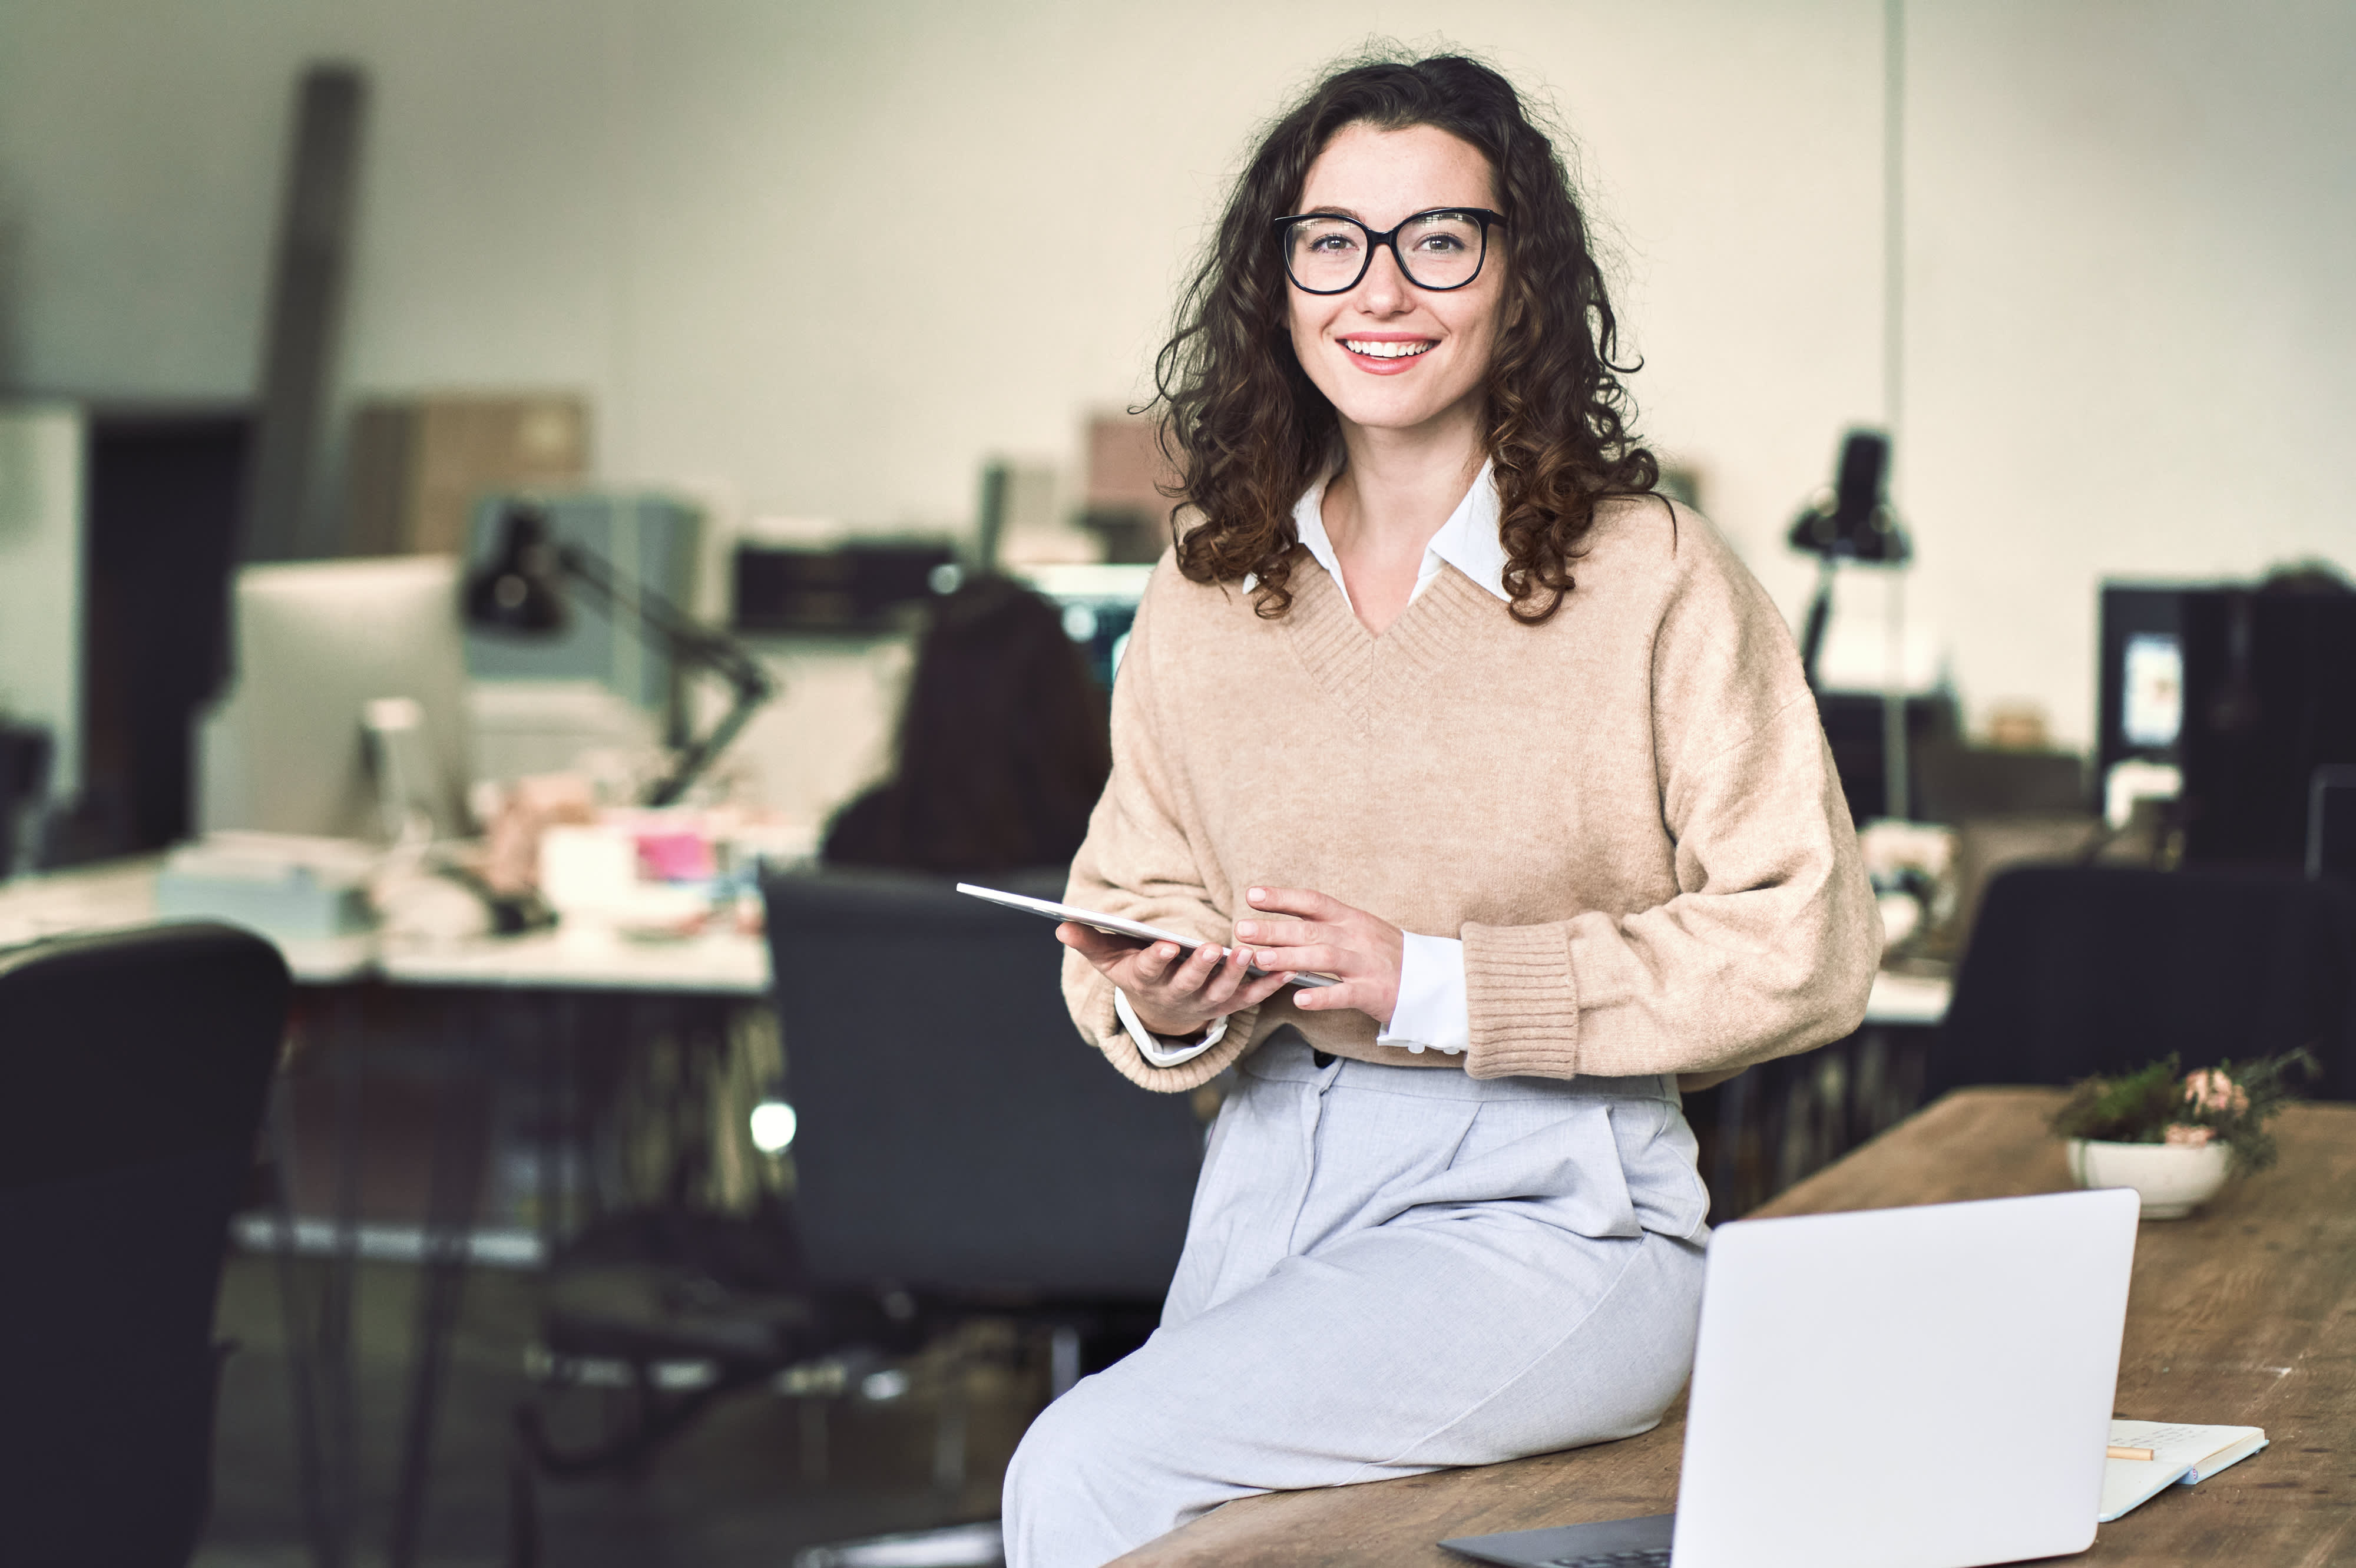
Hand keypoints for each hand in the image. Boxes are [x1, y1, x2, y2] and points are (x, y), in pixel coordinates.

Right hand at [1057, 923, 1292, 1039]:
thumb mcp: (1110, 960)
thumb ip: (1089, 941)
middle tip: (1213, 948)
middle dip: (1201, 967)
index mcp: (1148, 982)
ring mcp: (1207, 1003)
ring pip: (1223, 992)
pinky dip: (1270, 987)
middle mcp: (1179, 996)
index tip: (1165, 944)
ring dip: (1237, 974)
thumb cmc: (1136, 973)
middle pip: (1191, 983)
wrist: (1164, 1012)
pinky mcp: (1231, 1005)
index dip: (1157, 958)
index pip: (1150, 970)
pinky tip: (1286, 971)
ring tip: (1249, 952)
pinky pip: (1252, 999)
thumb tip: (1060, 925)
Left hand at [1233, 887, 1402, 1028]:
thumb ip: (1324, 927)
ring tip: (1261, 959)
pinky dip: (1322, 997)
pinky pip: (1345, 994)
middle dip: (1274, 929)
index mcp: (1351, 919)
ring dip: (1291, 958)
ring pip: (1325, 957)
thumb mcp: (1358, 931)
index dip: (1283, 897)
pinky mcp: (1374, 991)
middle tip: (1242, 929)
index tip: (1252, 894)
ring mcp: (1366, 964)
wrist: (1431, 980)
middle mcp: (1357, 937)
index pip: (1313, 902)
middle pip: (1311, 930)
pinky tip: (1299, 1000)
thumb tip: (1280, 925)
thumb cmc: (1384, 955)